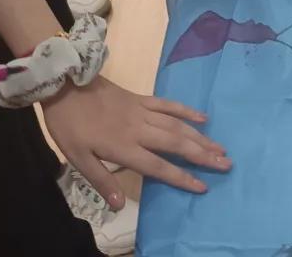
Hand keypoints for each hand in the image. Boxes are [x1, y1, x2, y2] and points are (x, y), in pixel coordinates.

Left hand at [42, 76, 230, 209]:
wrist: (66, 85)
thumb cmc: (70, 125)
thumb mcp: (77, 158)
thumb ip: (101, 181)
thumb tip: (120, 205)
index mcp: (124, 146)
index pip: (159, 166)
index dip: (181, 177)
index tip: (203, 186)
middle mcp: (139, 129)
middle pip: (176, 144)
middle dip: (202, 155)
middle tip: (226, 163)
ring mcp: (142, 111)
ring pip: (176, 125)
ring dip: (200, 136)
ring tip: (220, 147)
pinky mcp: (140, 97)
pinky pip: (167, 104)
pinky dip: (186, 110)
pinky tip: (202, 117)